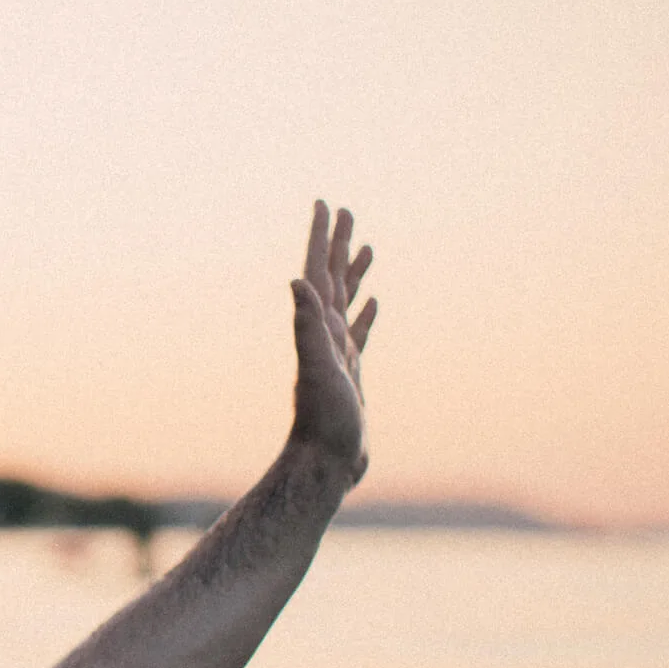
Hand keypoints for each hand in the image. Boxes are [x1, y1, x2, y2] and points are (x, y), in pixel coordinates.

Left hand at [288, 199, 377, 481]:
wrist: (325, 462)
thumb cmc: (323, 421)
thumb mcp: (318, 369)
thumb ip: (307, 325)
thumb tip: (297, 280)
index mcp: (318, 328)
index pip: (318, 272)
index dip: (321, 237)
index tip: (324, 204)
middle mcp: (324, 336)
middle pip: (332, 279)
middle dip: (337, 244)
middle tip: (344, 211)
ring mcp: (337, 354)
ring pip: (347, 302)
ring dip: (353, 273)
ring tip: (364, 247)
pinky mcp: (350, 373)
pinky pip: (359, 333)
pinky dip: (365, 313)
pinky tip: (371, 302)